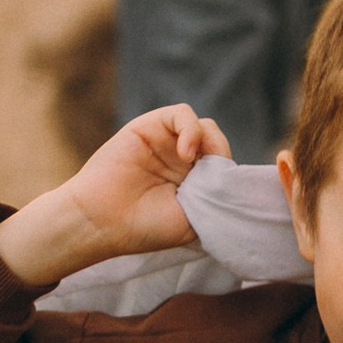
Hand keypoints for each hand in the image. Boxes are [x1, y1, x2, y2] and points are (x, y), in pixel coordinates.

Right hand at [0, 106, 232, 288]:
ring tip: (196, 164)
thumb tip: (240, 182)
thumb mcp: (194, 220)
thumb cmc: (144, 228)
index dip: (232, 174)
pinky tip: (186, 152)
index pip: (226, 166)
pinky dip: (191, 129)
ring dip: (210, 142)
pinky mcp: (149, 126)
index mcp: (194, 183)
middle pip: (217, 144)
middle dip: (222, 157)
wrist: (102, 222)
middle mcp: (182, 161)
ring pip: (204, 127)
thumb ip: (218, 198)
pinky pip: (182, 114)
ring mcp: (166, 143)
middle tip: (216, 179)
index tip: (230, 191)